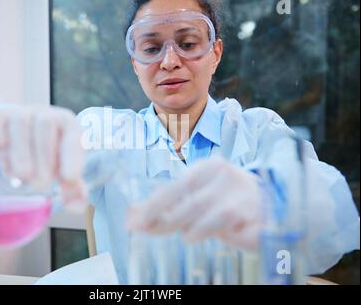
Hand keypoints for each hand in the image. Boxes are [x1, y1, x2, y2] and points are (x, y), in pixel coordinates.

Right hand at [0, 105, 85, 211]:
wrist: (12, 143)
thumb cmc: (44, 160)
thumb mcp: (60, 174)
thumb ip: (72, 191)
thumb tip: (77, 205)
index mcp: (68, 127)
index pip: (74, 135)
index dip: (72, 156)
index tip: (69, 178)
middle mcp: (46, 114)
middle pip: (46, 124)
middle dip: (43, 157)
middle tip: (39, 183)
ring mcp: (20, 111)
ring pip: (20, 122)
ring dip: (21, 153)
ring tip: (21, 176)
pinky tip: (2, 158)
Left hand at [127, 157, 261, 249]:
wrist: (273, 202)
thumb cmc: (226, 198)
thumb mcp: (196, 195)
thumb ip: (166, 205)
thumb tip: (131, 215)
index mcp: (210, 168)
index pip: (176, 187)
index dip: (153, 206)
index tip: (134, 222)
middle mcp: (227, 179)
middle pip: (190, 204)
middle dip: (165, 221)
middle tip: (147, 231)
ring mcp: (244, 199)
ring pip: (210, 220)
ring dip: (194, 231)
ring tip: (189, 236)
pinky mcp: (258, 219)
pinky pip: (232, 234)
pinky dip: (224, 237)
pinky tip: (221, 235)